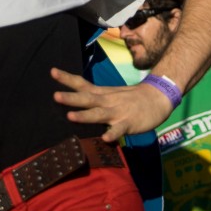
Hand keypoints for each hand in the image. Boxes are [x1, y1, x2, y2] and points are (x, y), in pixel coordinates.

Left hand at [50, 68, 172, 141]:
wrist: (158, 97)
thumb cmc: (132, 98)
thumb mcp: (112, 94)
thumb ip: (95, 98)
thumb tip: (75, 99)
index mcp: (102, 93)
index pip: (82, 84)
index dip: (67, 79)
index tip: (52, 71)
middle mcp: (107, 101)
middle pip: (87, 99)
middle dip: (71, 98)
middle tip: (55, 96)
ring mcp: (118, 112)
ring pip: (99, 114)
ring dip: (84, 115)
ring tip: (70, 116)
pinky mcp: (128, 123)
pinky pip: (119, 130)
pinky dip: (112, 133)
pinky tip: (106, 138)